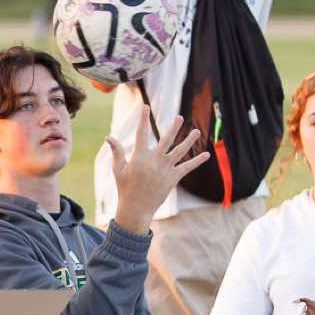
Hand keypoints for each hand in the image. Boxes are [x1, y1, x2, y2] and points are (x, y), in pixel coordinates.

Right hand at [107, 110, 208, 232]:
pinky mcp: (173, 178)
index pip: (141, 134)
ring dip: (189, 141)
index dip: (142, 119)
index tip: (145, 107)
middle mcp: (154, 161)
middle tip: (180, 117)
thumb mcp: (118, 169)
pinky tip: (206, 154)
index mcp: (139, 157)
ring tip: (197, 131)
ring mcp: (165, 169)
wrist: (136, 208)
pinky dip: (197, 161)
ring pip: (180, 151)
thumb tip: (108, 137)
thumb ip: (117, 151)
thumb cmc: (125, 188)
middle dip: (173, 128)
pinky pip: (187, 167)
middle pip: (166, 140)